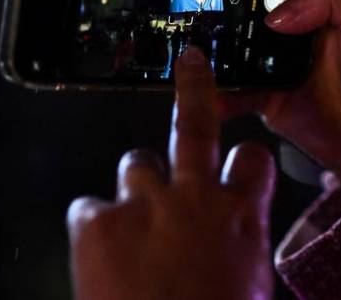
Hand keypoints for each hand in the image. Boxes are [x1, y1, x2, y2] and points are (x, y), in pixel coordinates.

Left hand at [67, 46, 275, 299]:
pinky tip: (100, 253)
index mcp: (240, 218)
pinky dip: (93, 225)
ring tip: (134, 222)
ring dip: (136, 187)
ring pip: (136, 163)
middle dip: (195, 89)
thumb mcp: (247, 286)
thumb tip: (233, 249)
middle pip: (195, 124)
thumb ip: (238, 249)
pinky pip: (87, 206)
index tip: (241, 156)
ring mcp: (144, 205)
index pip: (253, 159)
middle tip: (192, 64)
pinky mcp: (97, 224)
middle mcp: (194, 199)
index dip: (245, 159)